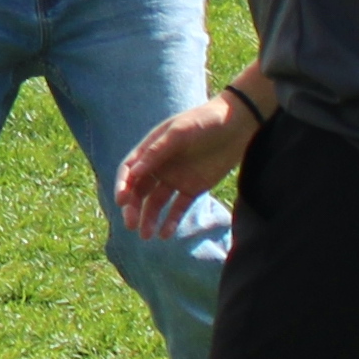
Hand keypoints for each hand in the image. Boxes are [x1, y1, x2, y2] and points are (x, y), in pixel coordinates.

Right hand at [118, 92, 255, 241]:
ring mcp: (175, 178)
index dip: (123, 186)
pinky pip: (179, 207)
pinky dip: (171, 221)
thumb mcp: (179, 132)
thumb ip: (156, 151)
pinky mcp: (193, 188)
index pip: (129, 172)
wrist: (237, 125)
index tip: (121, 202)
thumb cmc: (204, 121)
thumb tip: (134, 173)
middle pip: (140, 191)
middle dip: (133, 208)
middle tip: (130, 225)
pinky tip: (166, 235)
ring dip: (149, 219)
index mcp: (150, 150)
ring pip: (157, 203)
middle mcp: (159, 166)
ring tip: (147, 236)